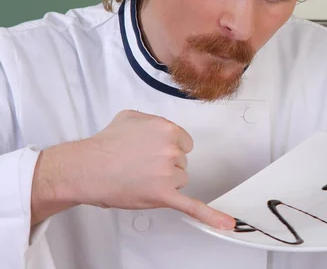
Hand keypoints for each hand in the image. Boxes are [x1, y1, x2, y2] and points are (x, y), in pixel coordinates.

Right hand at [31, 110, 234, 229]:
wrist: (86, 168)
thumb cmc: (104, 145)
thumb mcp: (130, 117)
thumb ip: (152, 120)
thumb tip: (159, 128)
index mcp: (168, 129)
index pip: (184, 144)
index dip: (167, 150)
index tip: (152, 152)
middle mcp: (171, 150)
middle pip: (181, 163)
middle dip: (163, 165)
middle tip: (139, 165)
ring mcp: (168, 173)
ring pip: (180, 180)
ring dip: (164, 182)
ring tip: (139, 177)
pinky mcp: (163, 194)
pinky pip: (191, 206)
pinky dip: (210, 215)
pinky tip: (225, 223)